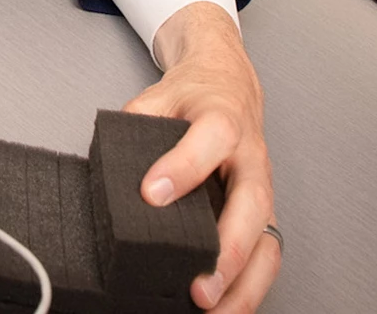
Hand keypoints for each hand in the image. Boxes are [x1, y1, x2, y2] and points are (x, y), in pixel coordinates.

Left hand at [125, 3, 278, 311]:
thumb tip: (108, 161)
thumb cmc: (195, 95)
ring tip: (212, 311)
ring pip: (267, 240)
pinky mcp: (264, 213)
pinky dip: (250, 287)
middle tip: (199, 286)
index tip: (152, 194)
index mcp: (223, 119)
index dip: (184, 166)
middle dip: (228, 250)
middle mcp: (251, 158)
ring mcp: (263, 189)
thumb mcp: (161, 93)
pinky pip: (267, 254)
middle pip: (252, 204)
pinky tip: (227, 308)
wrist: (230, 84)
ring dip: (244, 282)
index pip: (211, 139)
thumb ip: (135, 122)